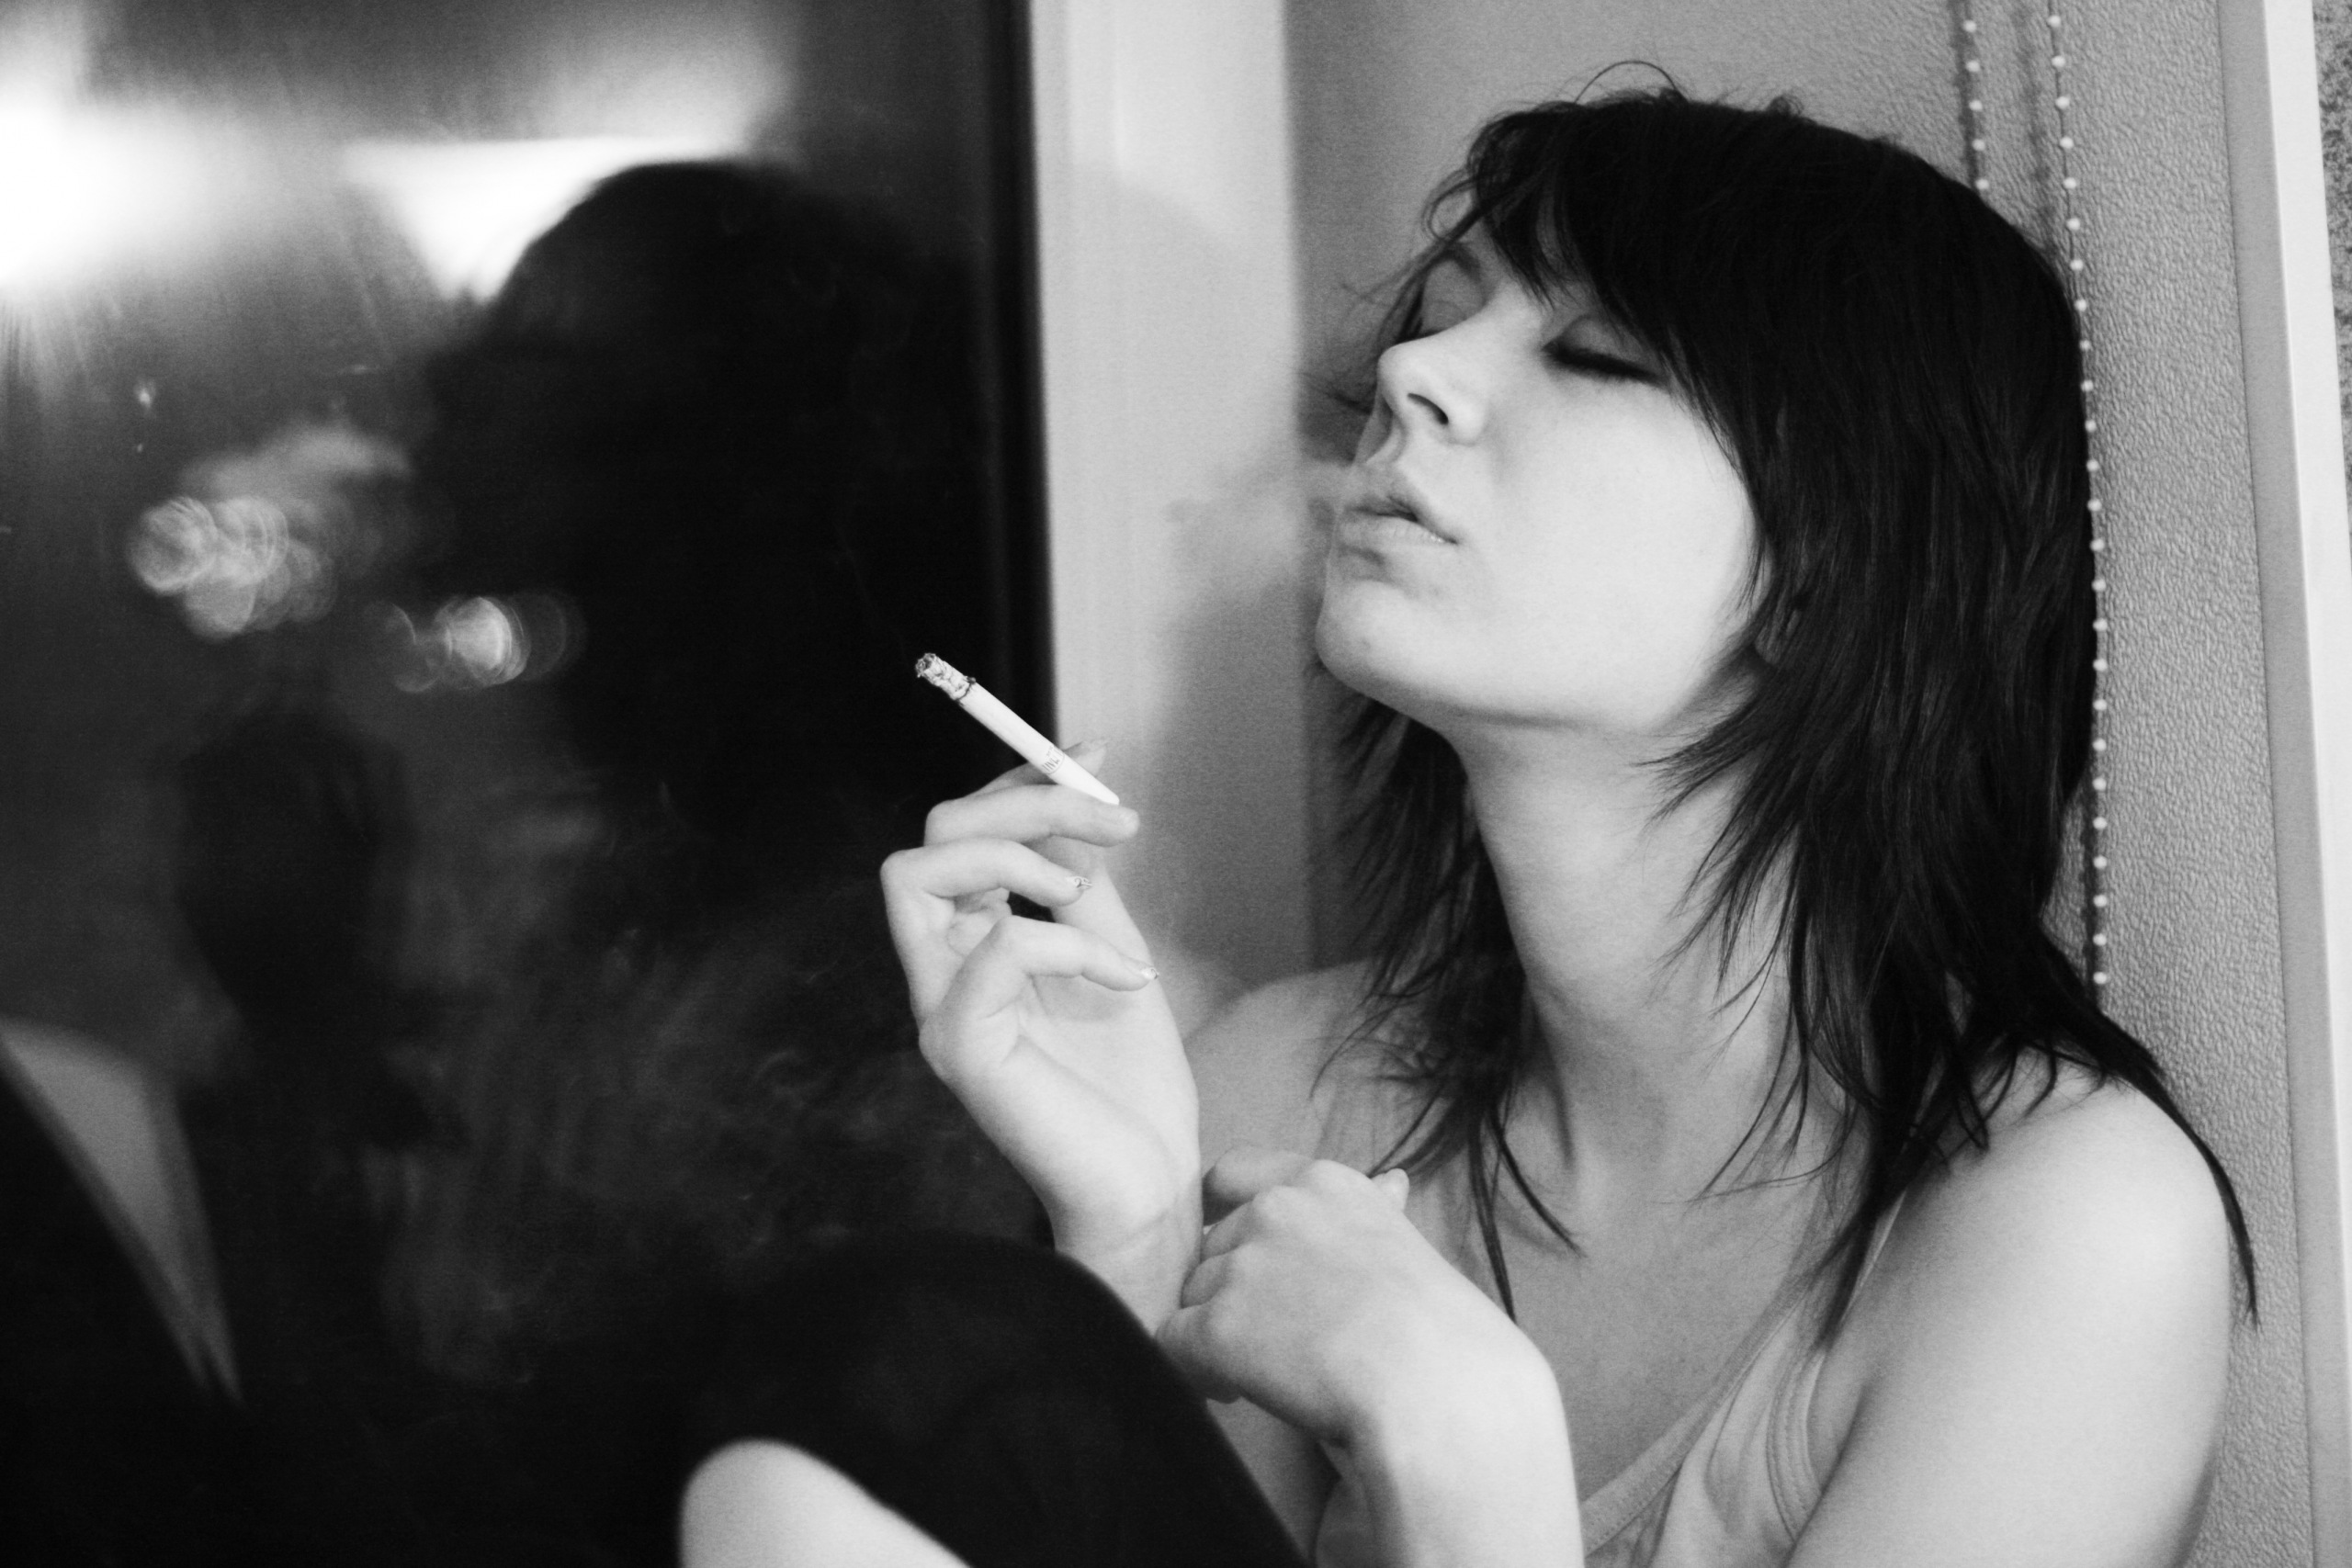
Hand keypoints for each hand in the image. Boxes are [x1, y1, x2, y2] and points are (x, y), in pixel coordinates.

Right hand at [880, 748, 1199, 1321]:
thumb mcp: (1112, 951)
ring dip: (1016, 857)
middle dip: (1024, 805)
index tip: (1090, 757)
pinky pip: (992, 948)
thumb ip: (1079, 884)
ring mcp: (941, 1010)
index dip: (1017, 780)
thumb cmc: (1128, 1083)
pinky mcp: (960, 1049)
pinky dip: (1068, 942)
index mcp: (974, 944)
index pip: (958, 832)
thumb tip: (1068, 804)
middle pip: (927, 836)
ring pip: (915, 873)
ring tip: (1090, 896)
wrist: (1150, 1184)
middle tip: (1114, 830)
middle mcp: (942, 972)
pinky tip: (1123, 979)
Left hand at [1160, 1148, 1580, 1565]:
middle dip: (1231, 1291)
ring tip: (1264, 1371)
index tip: (1239, 1258)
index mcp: (1323, 1183)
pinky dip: (1192, 1371)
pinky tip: (1233, 1391)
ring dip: (1215, 1332)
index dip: (1223, 1217)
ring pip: (1192, 1296)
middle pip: (1213, 1248)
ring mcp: (1242, 1266)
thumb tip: (1391, 1181)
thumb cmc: (1440, 1330)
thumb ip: (1377, 1212)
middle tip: (1273, 1339)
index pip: (1233, 1175)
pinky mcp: (1216, 1327)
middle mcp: (1274, 1210)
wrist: (1433, 1386)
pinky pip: (1172, 1344)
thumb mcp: (1406, 1246)